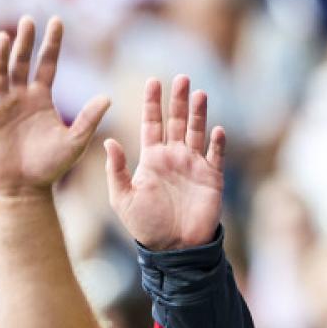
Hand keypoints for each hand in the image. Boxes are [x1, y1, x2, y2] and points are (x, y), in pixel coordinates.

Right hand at [0, 15, 110, 196]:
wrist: (22, 189)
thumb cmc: (49, 168)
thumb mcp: (74, 142)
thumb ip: (89, 120)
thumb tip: (108, 97)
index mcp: (41, 99)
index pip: (47, 64)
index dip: (52, 44)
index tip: (57, 21)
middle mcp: (20, 97)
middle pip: (21, 62)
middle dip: (24, 42)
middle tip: (28, 20)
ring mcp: (1, 106)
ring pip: (0, 74)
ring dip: (1, 56)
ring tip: (5, 37)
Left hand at [105, 75, 225, 250]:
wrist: (173, 249)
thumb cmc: (145, 226)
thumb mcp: (123, 199)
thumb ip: (117, 170)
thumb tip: (109, 142)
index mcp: (152, 159)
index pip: (152, 123)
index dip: (153, 103)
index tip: (153, 81)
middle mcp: (174, 157)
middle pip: (176, 121)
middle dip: (179, 100)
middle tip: (182, 77)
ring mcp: (194, 166)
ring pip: (197, 132)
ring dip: (198, 114)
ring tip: (199, 94)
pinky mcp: (211, 178)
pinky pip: (216, 156)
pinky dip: (217, 143)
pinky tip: (217, 130)